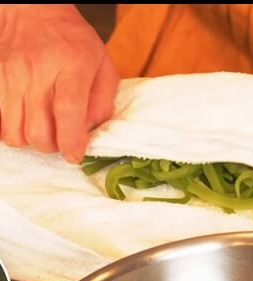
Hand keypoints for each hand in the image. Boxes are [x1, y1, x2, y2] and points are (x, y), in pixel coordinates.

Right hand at [0, 5, 118, 162]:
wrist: (34, 12)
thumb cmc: (74, 42)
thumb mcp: (103, 65)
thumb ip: (102, 100)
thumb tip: (91, 130)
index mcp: (72, 66)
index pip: (68, 113)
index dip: (71, 142)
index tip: (75, 155)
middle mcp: (38, 71)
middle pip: (39, 131)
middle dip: (52, 145)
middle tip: (61, 138)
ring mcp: (10, 75)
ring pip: (14, 133)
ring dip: (30, 140)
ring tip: (42, 128)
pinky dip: (10, 131)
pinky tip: (24, 121)